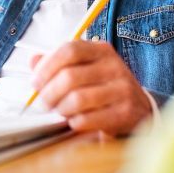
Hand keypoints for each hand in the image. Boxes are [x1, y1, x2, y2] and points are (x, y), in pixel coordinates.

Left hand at [30, 40, 151, 134]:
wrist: (140, 109)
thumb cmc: (104, 88)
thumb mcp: (85, 68)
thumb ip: (58, 63)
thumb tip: (33, 60)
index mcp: (101, 50)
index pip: (69, 50)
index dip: (47, 66)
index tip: (35, 82)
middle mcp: (114, 66)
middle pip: (69, 76)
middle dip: (49, 93)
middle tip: (44, 103)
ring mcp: (122, 89)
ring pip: (77, 99)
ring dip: (61, 109)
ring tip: (60, 112)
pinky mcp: (125, 112)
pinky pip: (87, 119)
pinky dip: (74, 122)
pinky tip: (75, 121)